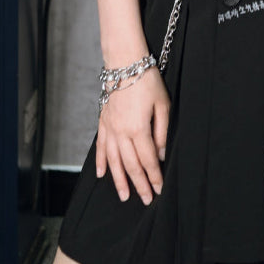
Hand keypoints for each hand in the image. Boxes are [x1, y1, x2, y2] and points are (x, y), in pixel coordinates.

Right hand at [95, 66, 170, 203]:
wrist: (125, 63)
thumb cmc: (147, 80)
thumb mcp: (163, 104)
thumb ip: (162, 131)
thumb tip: (161, 154)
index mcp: (139, 129)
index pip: (148, 160)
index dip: (154, 177)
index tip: (159, 189)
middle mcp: (121, 132)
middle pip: (131, 165)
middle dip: (139, 184)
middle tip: (147, 200)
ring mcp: (110, 128)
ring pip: (113, 161)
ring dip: (119, 180)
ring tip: (124, 196)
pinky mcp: (103, 122)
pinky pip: (100, 146)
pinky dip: (100, 161)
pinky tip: (101, 174)